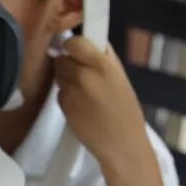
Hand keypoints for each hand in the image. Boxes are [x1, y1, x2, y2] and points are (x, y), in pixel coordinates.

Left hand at [54, 36, 152, 174]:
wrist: (121, 144)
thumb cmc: (126, 111)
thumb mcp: (121, 79)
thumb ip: (104, 59)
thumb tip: (89, 41)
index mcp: (102, 65)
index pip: (74, 42)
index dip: (74, 46)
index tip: (78, 52)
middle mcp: (83, 75)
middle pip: (62, 58)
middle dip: (69, 64)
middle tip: (82, 74)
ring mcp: (71, 90)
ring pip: (58, 74)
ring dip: (66, 79)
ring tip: (84, 93)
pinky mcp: (62, 105)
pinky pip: (59, 92)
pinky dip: (66, 96)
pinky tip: (81, 106)